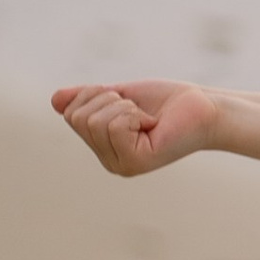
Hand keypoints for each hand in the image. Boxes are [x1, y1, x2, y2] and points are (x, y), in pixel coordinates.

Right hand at [51, 79, 218, 176]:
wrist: (204, 108)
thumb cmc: (168, 103)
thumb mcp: (120, 95)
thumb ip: (88, 99)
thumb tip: (55, 99)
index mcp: (102, 147)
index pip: (71, 112)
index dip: (96, 94)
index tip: (126, 101)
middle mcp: (108, 161)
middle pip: (79, 117)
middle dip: (109, 100)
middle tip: (139, 110)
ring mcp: (120, 165)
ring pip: (95, 120)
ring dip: (124, 107)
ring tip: (147, 118)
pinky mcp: (135, 162)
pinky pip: (114, 125)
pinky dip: (133, 114)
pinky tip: (152, 125)